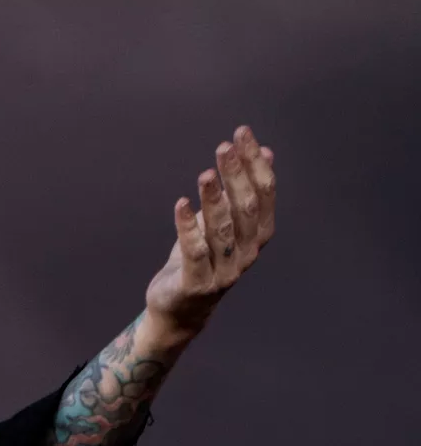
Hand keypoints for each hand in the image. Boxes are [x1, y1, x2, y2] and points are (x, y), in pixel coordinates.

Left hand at [144, 125, 276, 338]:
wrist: (179, 309)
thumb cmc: (202, 260)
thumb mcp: (225, 223)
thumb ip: (243, 190)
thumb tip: (265, 151)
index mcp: (257, 236)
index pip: (264, 195)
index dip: (255, 164)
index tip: (242, 135)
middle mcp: (246, 254)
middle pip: (246, 209)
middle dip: (236, 176)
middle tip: (223, 148)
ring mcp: (224, 272)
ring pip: (222, 230)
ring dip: (214, 199)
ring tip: (205, 173)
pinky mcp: (197, 285)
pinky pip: (195, 253)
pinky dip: (189, 227)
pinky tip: (181, 204)